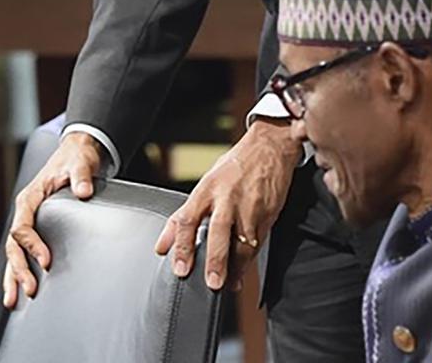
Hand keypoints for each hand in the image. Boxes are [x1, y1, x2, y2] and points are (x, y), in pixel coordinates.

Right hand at [3, 133, 102, 306]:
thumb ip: (81, 176)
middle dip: (20, 269)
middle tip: (30, 289)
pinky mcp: (37, 229)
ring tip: (12, 301)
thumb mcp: (79, 163)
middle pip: (14, 246)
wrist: (77, 153)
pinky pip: (23, 253)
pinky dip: (19, 272)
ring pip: (14, 254)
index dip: (33, 245)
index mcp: (30, 198)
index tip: (46, 261)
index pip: (23, 227)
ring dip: (13, 277)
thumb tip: (84, 191)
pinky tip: (19, 290)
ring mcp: (29, 222)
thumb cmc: (75, 159)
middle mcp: (25, 212)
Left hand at [155, 119, 301, 291]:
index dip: (182, 245)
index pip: (189, 218)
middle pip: (219, 230)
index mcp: (208, 188)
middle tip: (212, 282)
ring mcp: (250, 206)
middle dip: (215, 259)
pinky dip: (249, 261)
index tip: (180, 269)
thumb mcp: (206, 183)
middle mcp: (228, 197)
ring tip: (228, 284)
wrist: (270, 147)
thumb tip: (162, 246)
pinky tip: (242, 274)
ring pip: (243, 242)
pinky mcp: (268, 214)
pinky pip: (257, 242)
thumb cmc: (235, 166)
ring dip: (235, 267)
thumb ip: (183, 216)